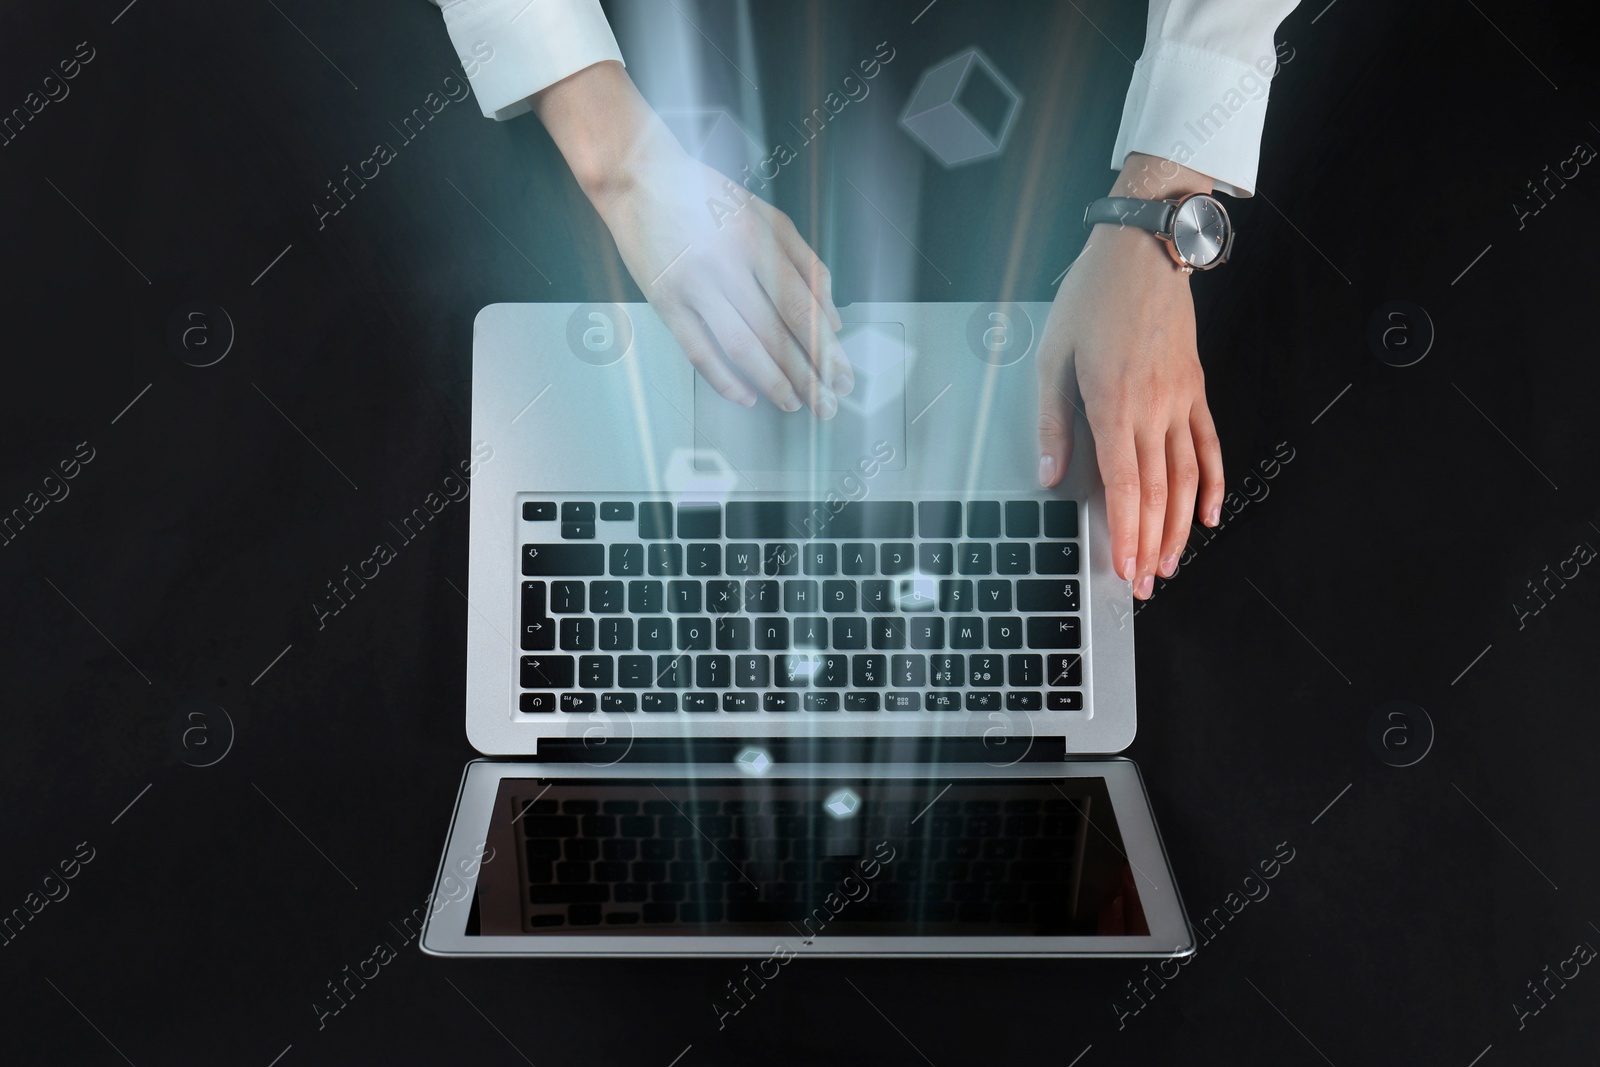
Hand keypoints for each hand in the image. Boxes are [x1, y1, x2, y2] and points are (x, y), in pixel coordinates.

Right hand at [533, 62, 850, 416]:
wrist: (637, 181)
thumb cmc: (704, 195)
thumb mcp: (767, 216)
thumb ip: (806, 263)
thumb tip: (831, 316)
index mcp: (757, 241)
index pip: (801, 307)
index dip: (825, 349)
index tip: (841, 376)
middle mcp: (726, 265)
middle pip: (776, 334)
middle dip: (807, 375)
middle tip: (826, 404)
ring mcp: (693, 286)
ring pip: (741, 348)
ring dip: (772, 382)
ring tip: (794, 403)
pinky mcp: (665, 302)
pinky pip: (698, 351)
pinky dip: (724, 380)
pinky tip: (746, 396)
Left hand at [1036, 153, 1224, 599]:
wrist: (1144, 252)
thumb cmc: (1092, 299)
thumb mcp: (1053, 356)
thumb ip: (1052, 422)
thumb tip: (1049, 476)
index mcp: (1113, 404)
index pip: (1122, 486)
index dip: (1125, 534)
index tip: (1125, 569)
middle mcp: (1152, 409)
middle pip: (1155, 492)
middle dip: (1150, 544)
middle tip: (1145, 585)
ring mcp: (1179, 401)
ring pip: (1186, 477)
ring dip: (1180, 526)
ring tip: (1172, 564)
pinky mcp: (1194, 389)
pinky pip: (1207, 444)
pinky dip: (1212, 482)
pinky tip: (1209, 513)